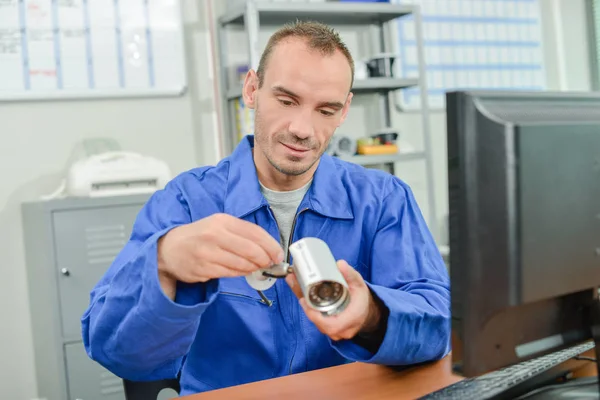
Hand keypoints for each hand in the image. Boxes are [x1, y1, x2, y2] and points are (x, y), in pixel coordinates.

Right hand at [157, 213, 283, 297]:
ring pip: (242, 264)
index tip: (278, 254)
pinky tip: (242, 271)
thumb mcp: (220, 226)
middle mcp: (215, 235)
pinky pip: (230, 273)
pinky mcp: (203, 268)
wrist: (169, 248)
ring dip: (253, 268)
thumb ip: (243, 234)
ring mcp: (208, 252)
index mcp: (222, 221)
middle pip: (251, 250)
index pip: (255, 232)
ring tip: (256, 268)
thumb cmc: (200, 236)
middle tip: (269, 264)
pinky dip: (241, 273)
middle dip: (265, 259)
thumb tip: (268, 249)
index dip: (271, 245)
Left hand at [285, 260, 382, 340]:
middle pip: (317, 321)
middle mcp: (340, 330)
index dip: (314, 315)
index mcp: (350, 320)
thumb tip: (340, 264)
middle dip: (305, 303)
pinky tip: (300, 291)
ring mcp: (333, 331)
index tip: (304, 301)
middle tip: (296, 284)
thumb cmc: (361, 299)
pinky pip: (315, 319)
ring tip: (294, 283)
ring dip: (304, 303)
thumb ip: (350, 275)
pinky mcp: (326, 327)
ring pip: (314, 320)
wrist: (366, 312)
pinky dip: (307, 306)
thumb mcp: (359, 285)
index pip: (329, 325)